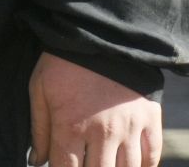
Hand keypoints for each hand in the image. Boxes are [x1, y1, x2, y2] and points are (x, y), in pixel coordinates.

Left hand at [29, 52, 161, 166]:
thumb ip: (39, 129)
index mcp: (71, 126)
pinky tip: (131, 166)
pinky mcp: (150, 120)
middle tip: (85, 162)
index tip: (60, 166)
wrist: (101, 35)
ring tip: (106, 162)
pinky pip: (152, 156)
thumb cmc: (64, 63)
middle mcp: (103, 133)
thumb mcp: (40, 90)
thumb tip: (36, 160)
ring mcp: (130, 128)